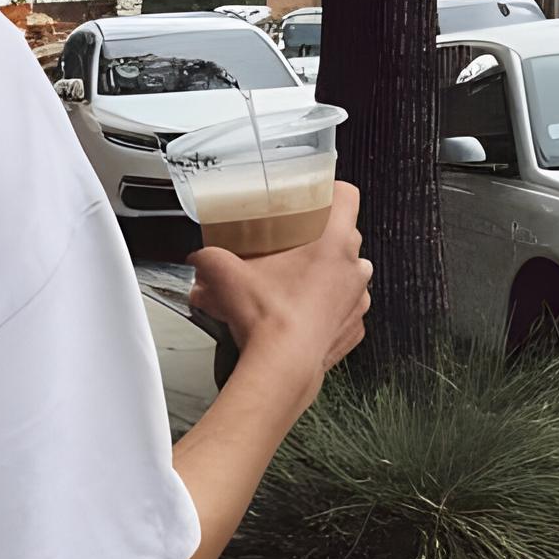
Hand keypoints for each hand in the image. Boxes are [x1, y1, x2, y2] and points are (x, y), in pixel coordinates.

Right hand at [187, 180, 371, 392]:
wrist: (283, 368)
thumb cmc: (268, 318)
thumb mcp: (225, 275)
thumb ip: (209, 257)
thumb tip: (198, 257)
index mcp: (333, 242)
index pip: (348, 195)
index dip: (331, 191)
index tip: (316, 196)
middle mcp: (355, 268)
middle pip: (345, 236)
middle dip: (319, 240)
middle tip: (290, 247)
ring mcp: (359, 300)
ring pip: (348, 275)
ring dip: (327, 276)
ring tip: (295, 285)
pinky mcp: (354, 329)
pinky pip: (344, 310)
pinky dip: (327, 310)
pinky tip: (300, 315)